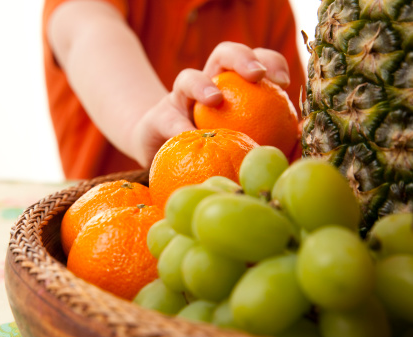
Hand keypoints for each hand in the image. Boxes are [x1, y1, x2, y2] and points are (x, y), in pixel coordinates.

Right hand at [130, 42, 290, 167]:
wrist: (169, 155)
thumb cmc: (216, 149)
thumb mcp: (245, 141)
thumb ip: (274, 137)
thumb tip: (304, 135)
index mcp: (233, 85)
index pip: (255, 60)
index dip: (271, 61)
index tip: (284, 81)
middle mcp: (207, 84)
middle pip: (224, 54)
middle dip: (241, 57)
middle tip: (256, 75)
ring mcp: (180, 100)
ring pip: (188, 77)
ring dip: (202, 84)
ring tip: (215, 99)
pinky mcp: (158, 118)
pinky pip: (167, 120)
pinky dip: (179, 128)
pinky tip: (189, 138)